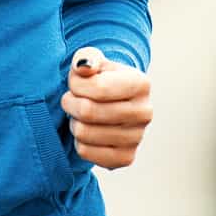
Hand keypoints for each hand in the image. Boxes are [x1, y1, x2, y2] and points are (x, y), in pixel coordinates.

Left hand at [61, 47, 151, 169]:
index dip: (76, 84)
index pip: (98, 88)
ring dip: (74, 122)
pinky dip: (79, 141)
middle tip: (70, 99)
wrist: (114, 104)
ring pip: (84, 133)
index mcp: (141, 84)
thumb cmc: (101, 79)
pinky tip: (88, 131)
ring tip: (80, 115)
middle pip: (88, 111)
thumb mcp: (95, 61)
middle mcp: (144, 112)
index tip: (74, 82)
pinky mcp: (126, 158)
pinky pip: (86, 152)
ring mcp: (137, 138)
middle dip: (70, 103)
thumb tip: (84, 66)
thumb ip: (86, 58)